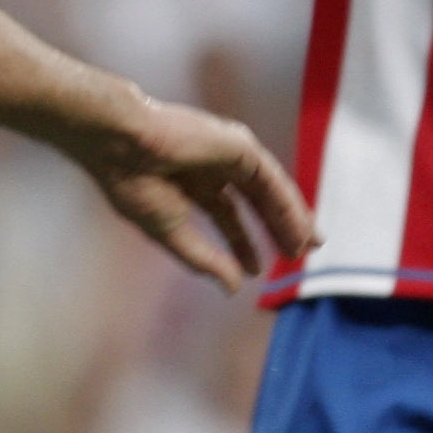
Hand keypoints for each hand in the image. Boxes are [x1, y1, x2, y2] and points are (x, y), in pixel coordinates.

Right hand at [70, 97, 316, 294]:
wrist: (123, 144)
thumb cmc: (134, 184)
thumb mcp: (171, 232)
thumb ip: (204, 259)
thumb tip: (235, 287)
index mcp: (189, 183)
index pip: (226, 214)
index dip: (242, 242)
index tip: (257, 268)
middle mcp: (212, 167)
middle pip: (255, 201)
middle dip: (276, 227)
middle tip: (297, 254)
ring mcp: (227, 155)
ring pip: (268, 190)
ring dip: (290, 217)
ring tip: (309, 245)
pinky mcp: (240, 147)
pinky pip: (272, 179)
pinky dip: (288, 204)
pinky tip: (299, 226)